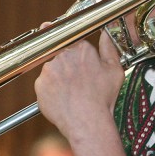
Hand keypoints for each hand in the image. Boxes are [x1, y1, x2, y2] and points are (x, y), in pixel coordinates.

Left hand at [35, 30, 124, 144]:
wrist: (87, 122)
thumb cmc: (102, 98)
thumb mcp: (114, 70)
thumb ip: (108, 47)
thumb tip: (106, 33)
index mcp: (81, 48)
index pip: (73, 40)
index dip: (72, 48)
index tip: (71, 52)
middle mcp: (62, 55)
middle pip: (61, 55)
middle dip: (67, 65)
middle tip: (76, 82)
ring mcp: (49, 69)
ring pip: (52, 70)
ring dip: (58, 78)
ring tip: (71, 94)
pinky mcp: (40, 84)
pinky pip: (44, 85)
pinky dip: (51, 91)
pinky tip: (62, 100)